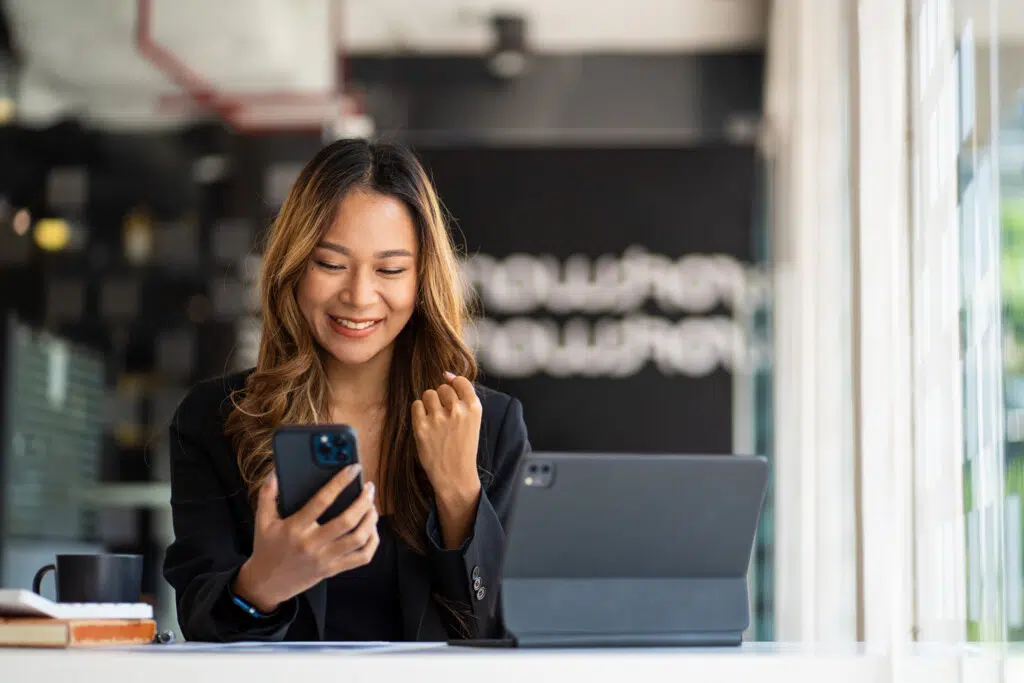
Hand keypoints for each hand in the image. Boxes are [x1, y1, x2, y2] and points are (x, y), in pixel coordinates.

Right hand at [233, 465, 378, 613]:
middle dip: (363, 501)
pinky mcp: (333, 570)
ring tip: (372, 506)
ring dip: (371, 520)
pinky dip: (373, 542)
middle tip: (369, 488)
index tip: (353, 468)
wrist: (267, 584)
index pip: (322, 501)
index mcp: (295, 528)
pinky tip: (372, 529)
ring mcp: (325, 559)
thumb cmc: (266, 547)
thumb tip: (276, 472)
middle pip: (347, 521)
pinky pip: (362, 557)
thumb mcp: (262, 520)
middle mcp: (312, 544)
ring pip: (358, 539)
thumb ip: (267, 494)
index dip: (340, 482)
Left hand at [411, 372, 482, 500]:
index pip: (461, 381)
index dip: (454, 386)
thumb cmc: (463, 446)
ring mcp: (438, 418)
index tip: (452, 398)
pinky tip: (426, 425)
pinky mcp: (421, 427)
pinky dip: (419, 412)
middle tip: (444, 417)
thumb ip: (463, 397)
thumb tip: (445, 374)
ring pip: (428, 394)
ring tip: (434, 420)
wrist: (455, 475)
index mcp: (474, 408)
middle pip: (442, 388)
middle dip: (441, 399)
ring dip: (429, 404)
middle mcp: (457, 410)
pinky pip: (416, 405)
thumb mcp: (472, 420)